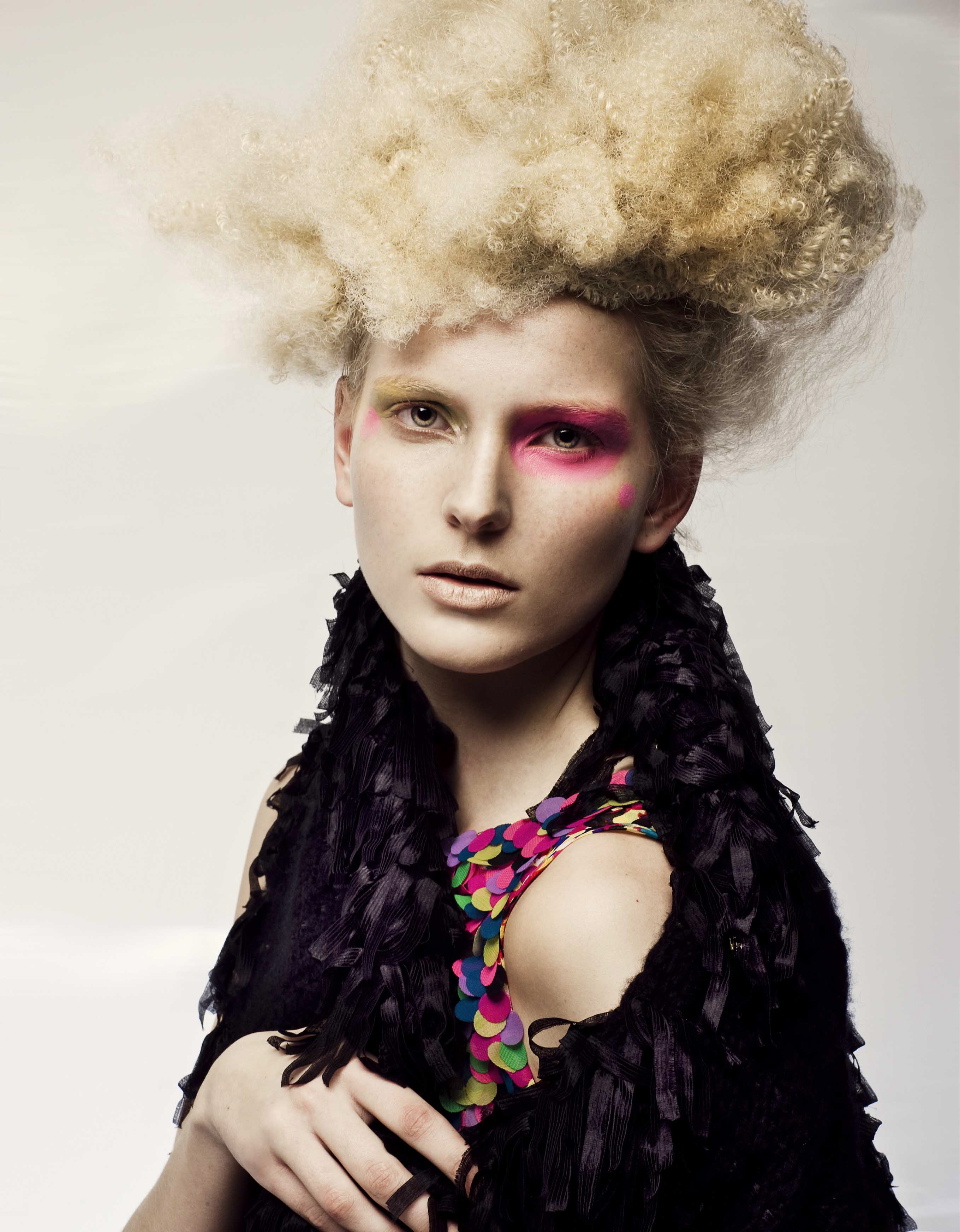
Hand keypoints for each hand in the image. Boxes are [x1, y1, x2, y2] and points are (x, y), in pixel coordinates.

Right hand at [190, 1031, 474, 1231]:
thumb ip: (385, 1090)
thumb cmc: (312, 1069)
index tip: (478, 1182)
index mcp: (352, 1071)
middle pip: (377, 1169)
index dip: (448, 1151)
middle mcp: (320, 1103)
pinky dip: (344, 1231)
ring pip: (342, 1201)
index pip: (410, 1114)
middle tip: (454, 1231)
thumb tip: (446, 1139)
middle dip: (420, 1209)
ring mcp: (290, 1138)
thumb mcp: (348, 1062)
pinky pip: (312, 1211)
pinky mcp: (267, 1168)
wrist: (234, 1075)